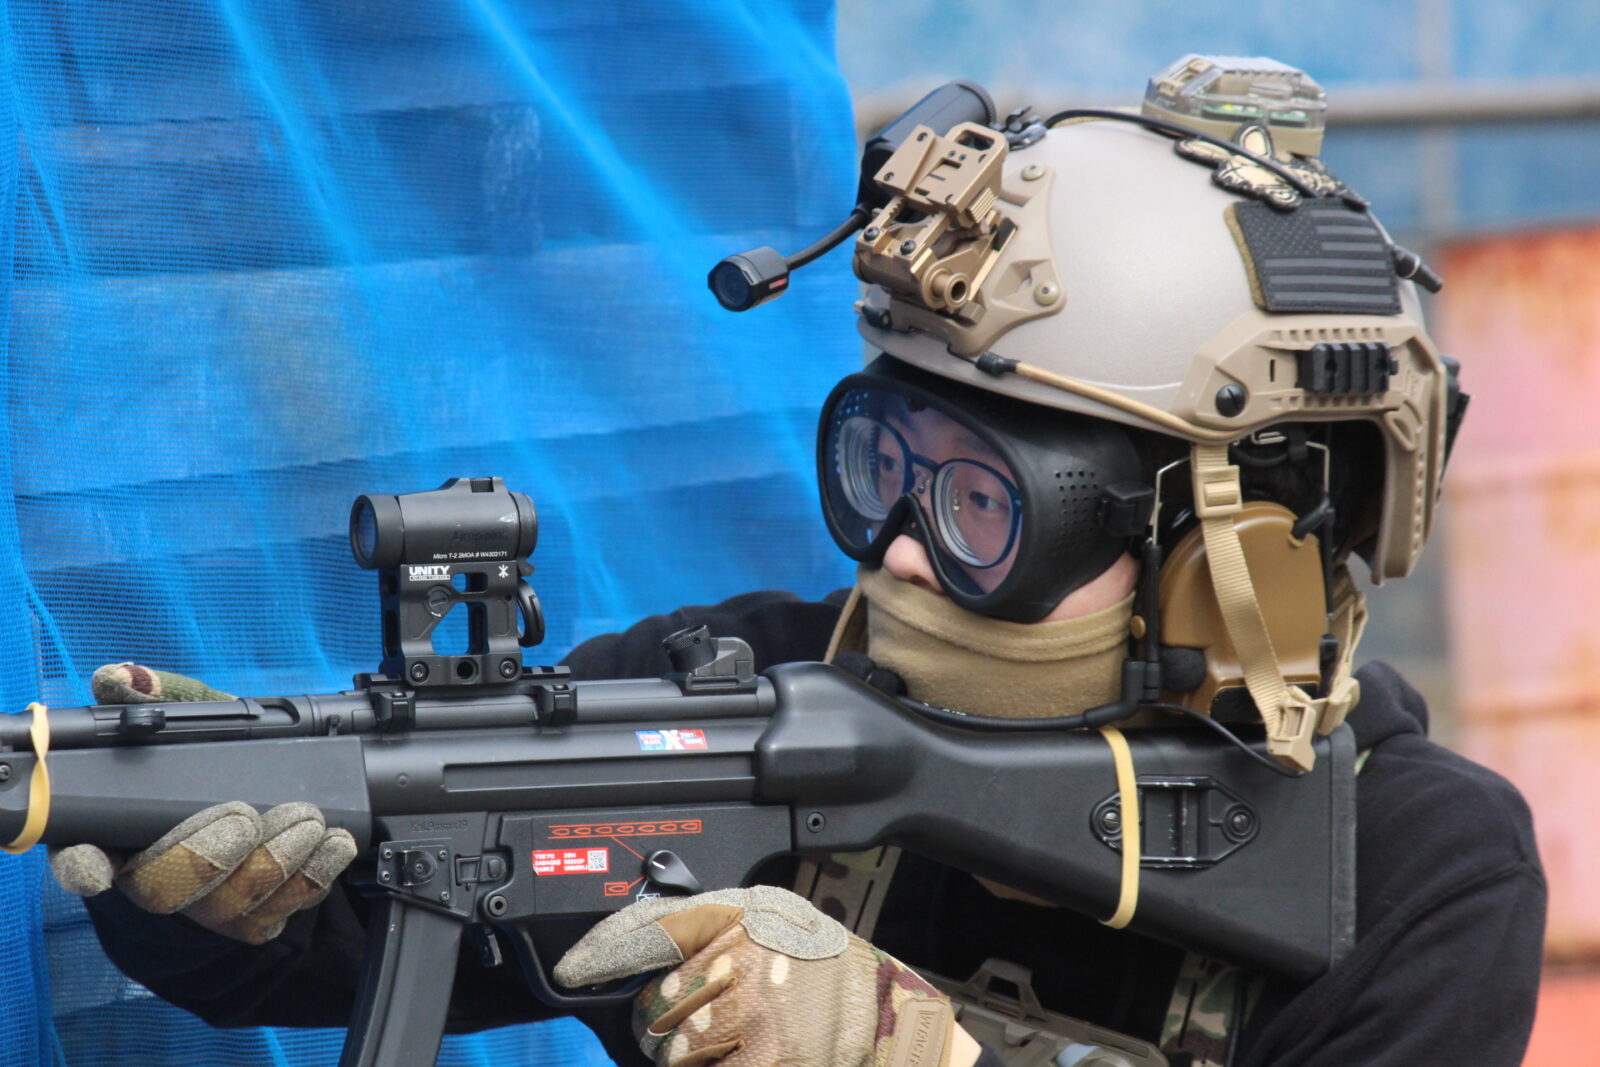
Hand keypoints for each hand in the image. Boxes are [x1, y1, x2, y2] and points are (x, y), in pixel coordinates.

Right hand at [48, 664, 356, 943]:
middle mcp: (153, 878)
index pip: (79, 858)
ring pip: (228, 903)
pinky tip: (333, 844)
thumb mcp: (195, 721)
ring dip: (273, 861)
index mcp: (117, 831)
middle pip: (163, 888)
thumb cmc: (216, 761)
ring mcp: (204, 905)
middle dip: (206, 854)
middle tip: (245, 817)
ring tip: (306, 819)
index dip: (82, 866)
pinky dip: (312, 875)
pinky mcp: (252, 919)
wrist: (269, 806)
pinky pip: (279, 910)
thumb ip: (156, 699)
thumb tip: (117, 677)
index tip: (96, 868)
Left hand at [555, 885, 978, 1065]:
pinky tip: (748, 1058)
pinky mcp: (761, 1057)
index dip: (605, 949)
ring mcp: (754, 1011)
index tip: (571, 969)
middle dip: (663, 1025)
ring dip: (686, 1060)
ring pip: (673, 1048)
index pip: (657, 925)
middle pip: (658, 1000)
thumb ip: (724, 935)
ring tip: (733, 1052)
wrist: (906, 1036)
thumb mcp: (792, 932)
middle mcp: (750, 955)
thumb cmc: (851, 991)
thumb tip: (642, 961)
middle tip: (701, 1033)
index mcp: (756, 913)